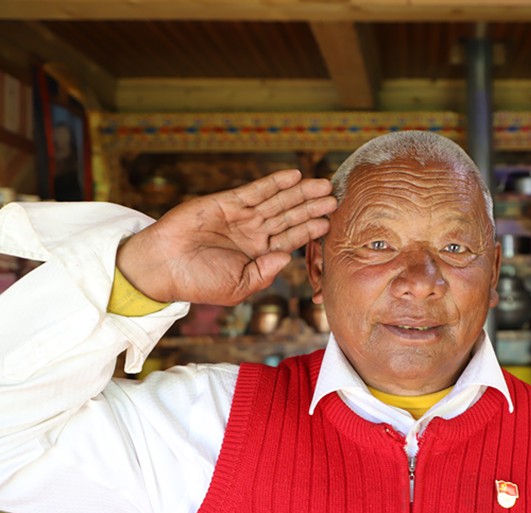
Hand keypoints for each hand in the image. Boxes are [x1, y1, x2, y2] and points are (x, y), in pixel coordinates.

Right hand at [117, 170, 336, 305]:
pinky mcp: (227, 202)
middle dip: (312, 207)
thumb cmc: (198, 282)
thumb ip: (265, 271)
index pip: (291, 239)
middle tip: (334, 198)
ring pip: (277, 201)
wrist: (163, 268)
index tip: (330, 223)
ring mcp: (241, 216)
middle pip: (289, 217)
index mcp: (258, 255)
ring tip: (323, 185)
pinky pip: (255, 190)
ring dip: (300, 192)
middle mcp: (253, 233)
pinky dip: (275, 182)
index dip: (310, 230)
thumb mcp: (239, 286)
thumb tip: (288, 256)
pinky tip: (294, 176)